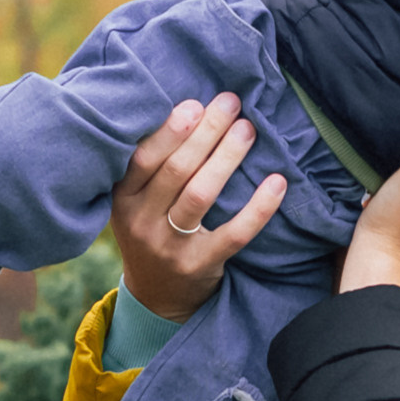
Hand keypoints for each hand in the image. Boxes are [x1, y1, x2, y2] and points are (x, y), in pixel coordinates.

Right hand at [108, 95, 287, 322]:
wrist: (156, 296)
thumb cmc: (153, 230)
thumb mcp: (136, 200)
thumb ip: (151, 165)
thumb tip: (192, 109)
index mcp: (122, 198)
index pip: (144, 157)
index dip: (171, 129)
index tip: (197, 104)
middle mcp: (140, 222)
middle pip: (176, 170)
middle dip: (206, 132)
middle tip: (232, 104)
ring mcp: (169, 247)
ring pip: (201, 195)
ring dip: (227, 158)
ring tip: (247, 130)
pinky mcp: (199, 266)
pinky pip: (234, 234)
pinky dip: (258, 207)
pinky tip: (277, 183)